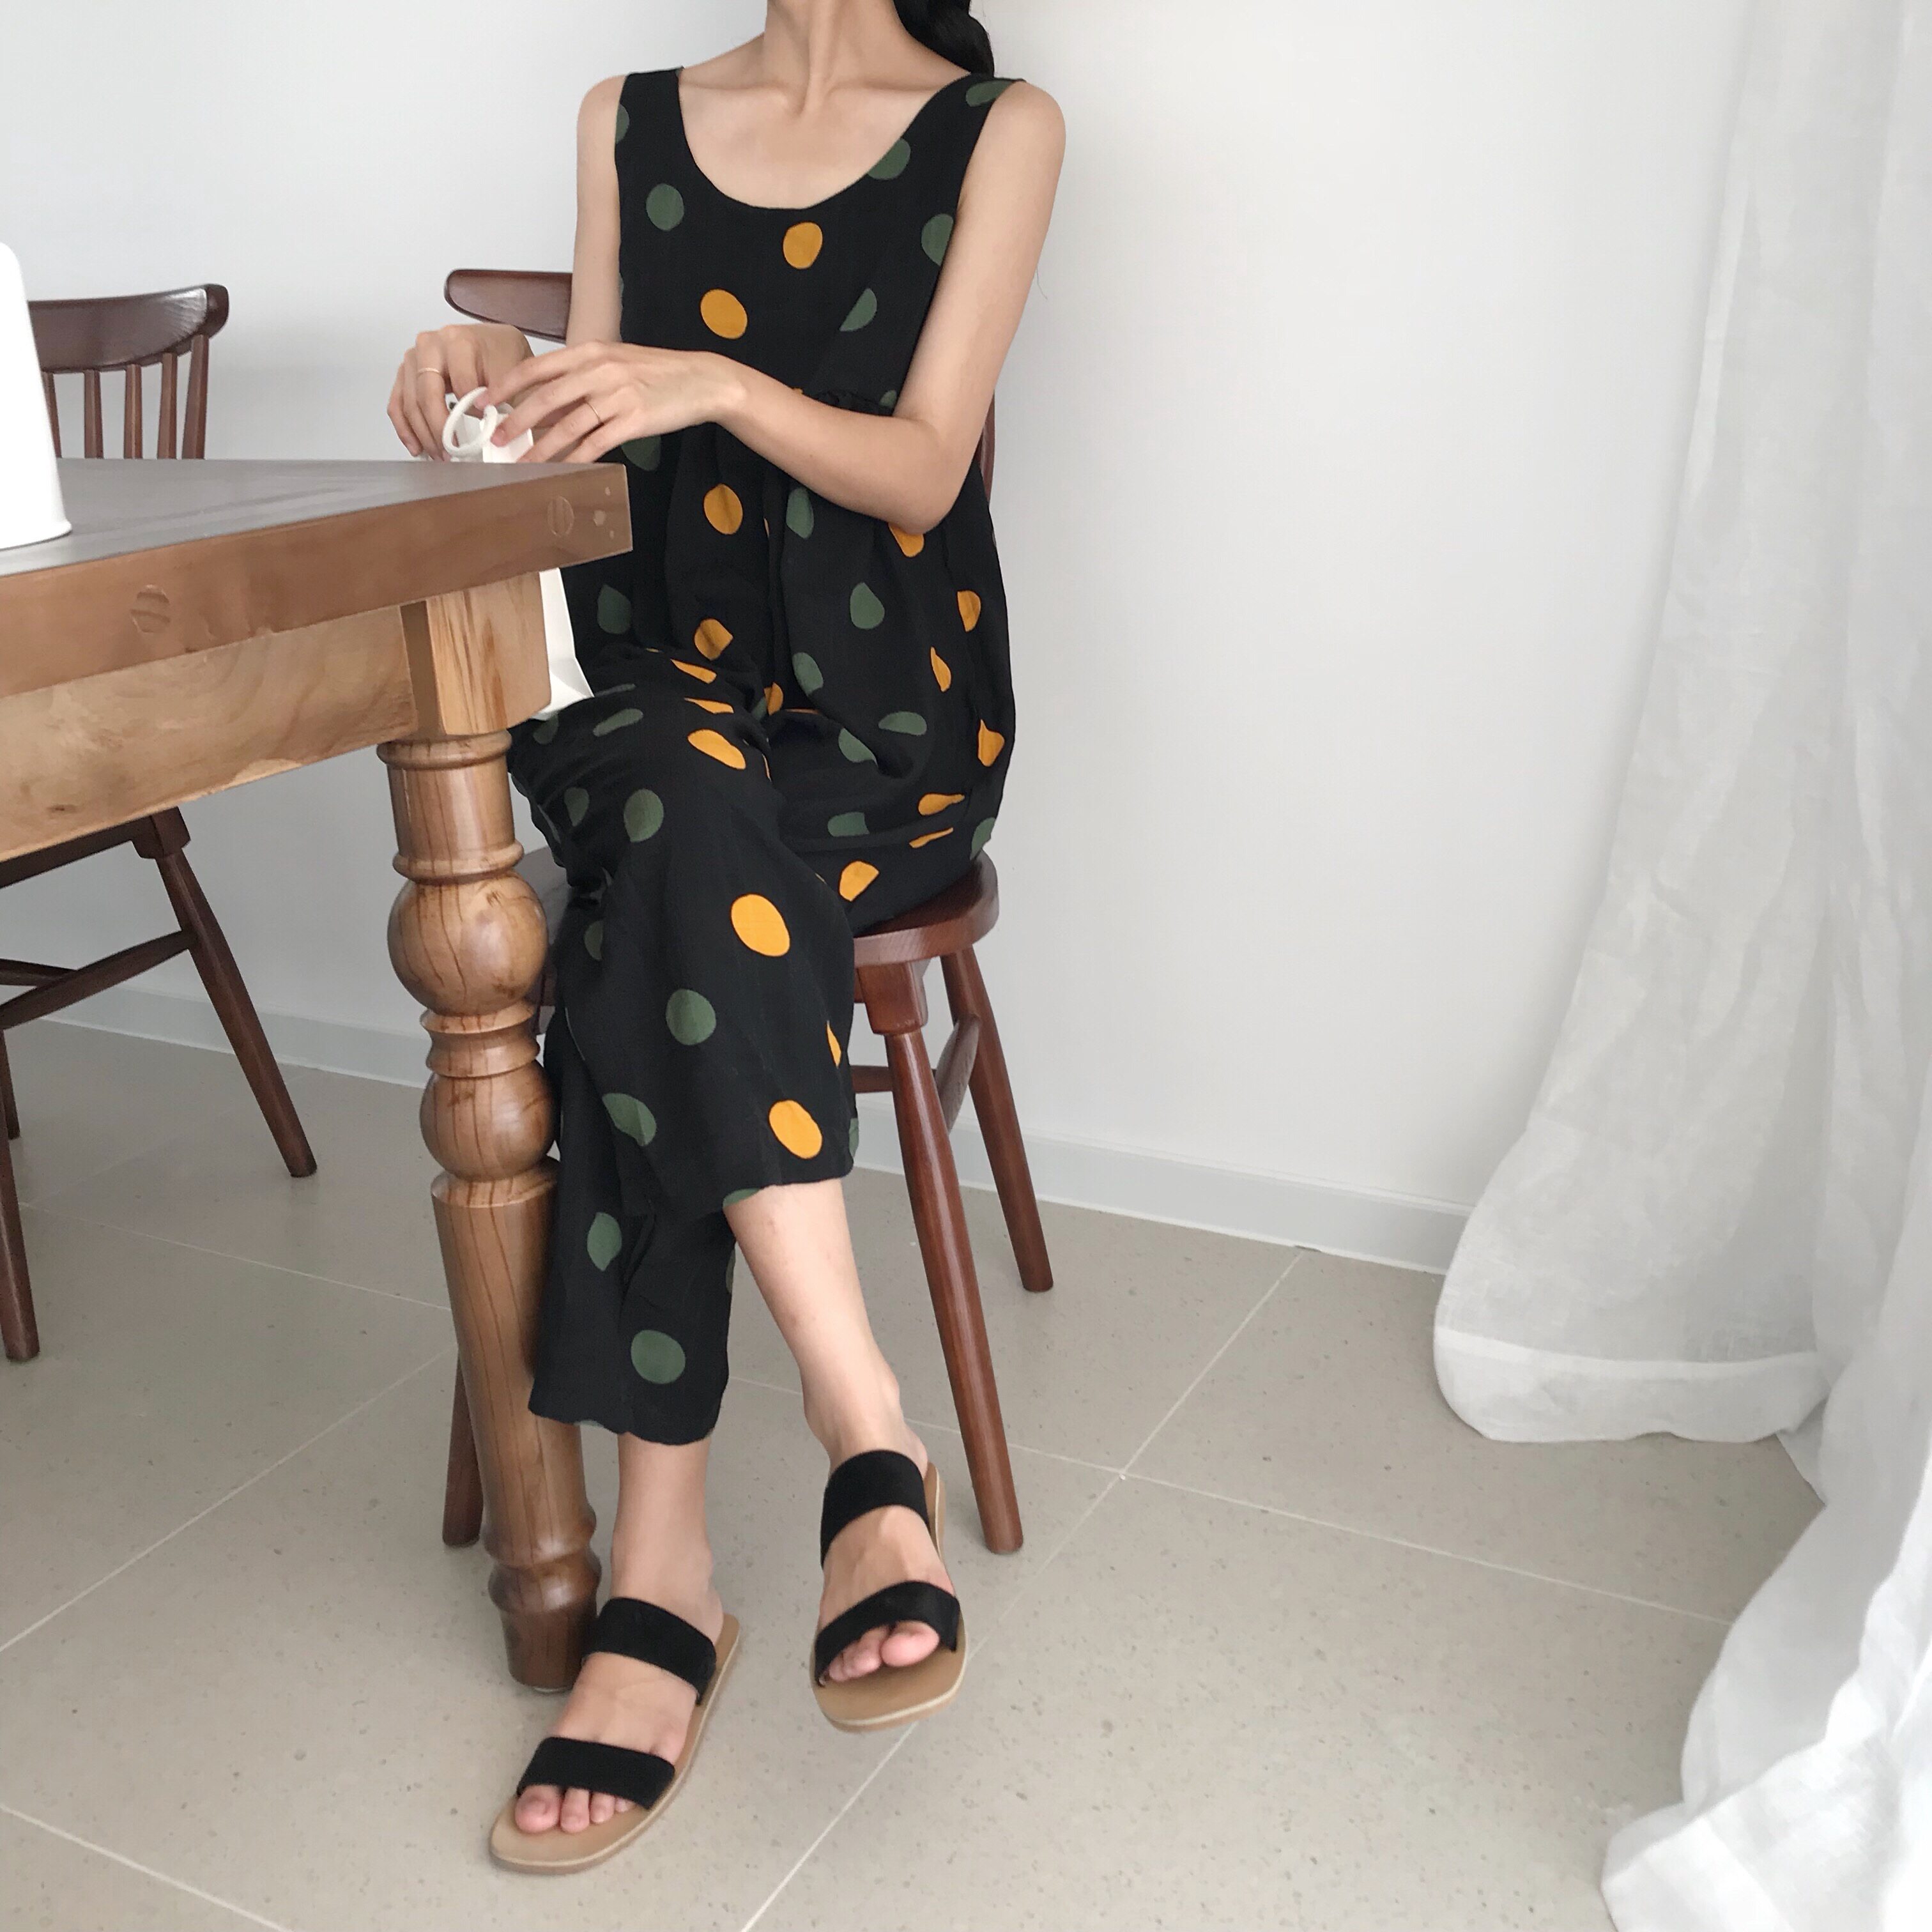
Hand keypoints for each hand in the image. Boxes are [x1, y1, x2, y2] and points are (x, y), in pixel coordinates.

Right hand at [388, 323, 531, 457]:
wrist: (491, 343)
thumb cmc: (498, 355)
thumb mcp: (509, 372)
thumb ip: (498, 398)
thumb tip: (487, 429)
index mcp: (457, 340)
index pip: (459, 384)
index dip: (470, 412)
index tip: (479, 434)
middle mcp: (429, 345)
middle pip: (427, 394)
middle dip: (439, 430)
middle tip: (451, 453)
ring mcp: (413, 358)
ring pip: (409, 402)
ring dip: (422, 434)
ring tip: (439, 455)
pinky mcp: (405, 373)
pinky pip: (397, 403)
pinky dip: (405, 428)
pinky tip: (416, 447)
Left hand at [483, 343, 741, 462]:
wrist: (701, 379)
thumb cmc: (656, 373)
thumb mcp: (614, 363)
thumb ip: (579, 378)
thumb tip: (543, 406)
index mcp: (589, 352)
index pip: (537, 368)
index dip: (506, 386)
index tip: (484, 402)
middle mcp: (599, 371)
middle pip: (546, 398)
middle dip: (516, 421)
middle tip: (495, 439)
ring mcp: (617, 396)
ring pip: (568, 425)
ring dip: (541, 448)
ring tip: (522, 463)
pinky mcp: (634, 420)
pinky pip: (596, 444)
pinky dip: (575, 459)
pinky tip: (560, 471)